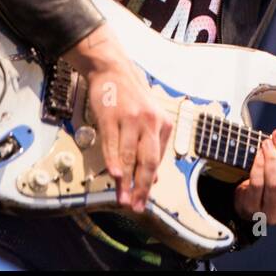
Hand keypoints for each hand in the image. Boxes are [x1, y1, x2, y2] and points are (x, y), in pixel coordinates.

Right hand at [63, 22, 172, 213]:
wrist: (113, 69)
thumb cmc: (130, 97)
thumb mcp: (148, 119)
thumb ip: (151, 146)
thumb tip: (153, 177)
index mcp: (163, 124)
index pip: (157, 160)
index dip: (149, 182)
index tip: (144, 200)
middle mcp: (151, 122)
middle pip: (149, 160)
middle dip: (143, 187)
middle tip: (137, 206)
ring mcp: (131, 119)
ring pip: (130, 155)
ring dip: (126, 180)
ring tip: (123, 198)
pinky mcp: (112, 117)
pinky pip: (113, 144)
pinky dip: (114, 161)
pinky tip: (116, 175)